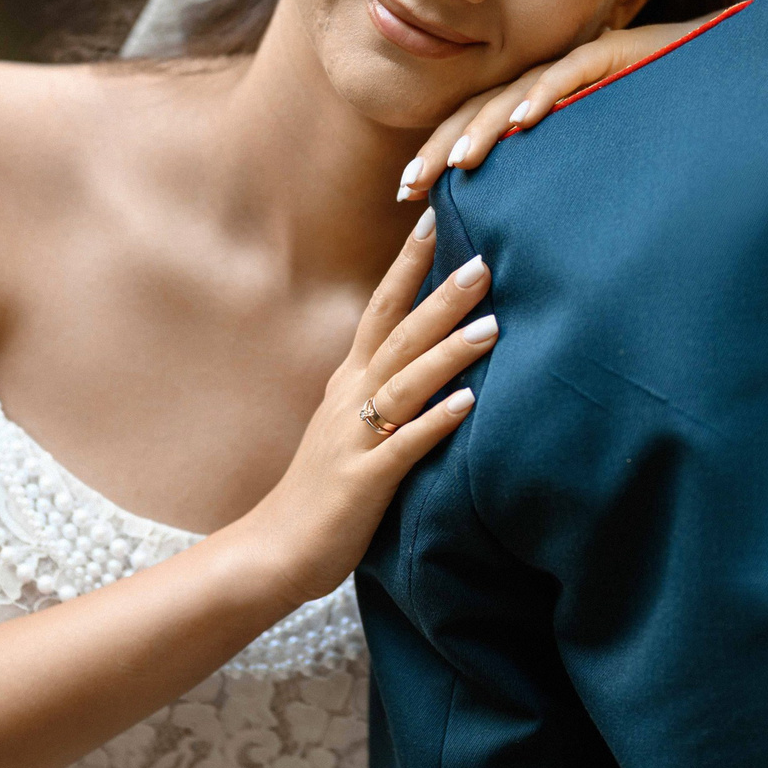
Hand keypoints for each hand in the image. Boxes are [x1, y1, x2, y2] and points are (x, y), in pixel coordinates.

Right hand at [228, 210, 494, 604]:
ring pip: (405, 384)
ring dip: (448, 353)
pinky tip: (468, 404)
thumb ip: (383, 391)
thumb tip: (424, 357)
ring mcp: (357, 440)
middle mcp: (351, 400)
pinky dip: (435, 422)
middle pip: (399, 336)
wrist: (275, 550)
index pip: (381, 309)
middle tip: (483, 261)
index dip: (407, 265)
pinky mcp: (364, 482)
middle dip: (440, 297)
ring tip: (492, 325)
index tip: (434, 218)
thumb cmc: (323, 489)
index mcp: (350, 383)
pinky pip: (405, 446)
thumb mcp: (351, 426)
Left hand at [394, 7, 739, 201]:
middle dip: (441, 145)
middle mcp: (554, 82)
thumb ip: (563, 189)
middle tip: (408, 184)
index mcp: (544, 105)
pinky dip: (546, 93)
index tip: (407, 193)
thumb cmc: (670, 133)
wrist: (727, 80)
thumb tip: (527, 248)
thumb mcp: (603, 169)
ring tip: (457, 160)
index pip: (478, 126)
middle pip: (481, 108)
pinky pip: (573, 71)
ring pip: (517, 91)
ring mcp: (582, 64)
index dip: (439, 154)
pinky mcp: (617, 51)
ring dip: (483, 124)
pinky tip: (525, 119)